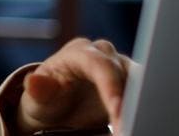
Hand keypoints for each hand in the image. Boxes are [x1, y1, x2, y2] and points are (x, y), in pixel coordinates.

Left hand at [14, 37, 136, 135]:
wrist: (55, 109)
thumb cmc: (45, 100)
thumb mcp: (36, 98)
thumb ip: (38, 90)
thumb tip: (34, 81)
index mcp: (78, 53)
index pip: (99, 64)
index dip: (111, 86)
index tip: (117, 112)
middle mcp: (103, 55)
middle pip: (125, 70)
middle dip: (130, 99)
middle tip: (131, 125)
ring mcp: (119, 67)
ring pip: (140, 79)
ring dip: (141, 103)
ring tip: (137, 126)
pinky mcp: (131, 82)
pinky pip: (145, 90)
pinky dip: (144, 105)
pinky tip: (143, 122)